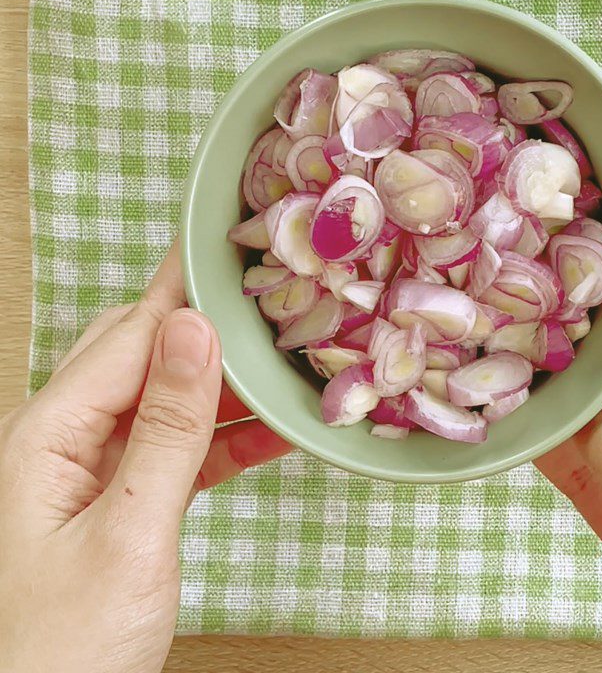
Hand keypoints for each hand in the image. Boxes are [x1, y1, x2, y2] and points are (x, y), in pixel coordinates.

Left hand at [0, 244, 290, 672]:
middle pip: (144, 353)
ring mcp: (92, 468)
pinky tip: (271, 430)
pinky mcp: (119, 499)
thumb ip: (164, 428)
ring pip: (166, 398)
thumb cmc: (59, 651)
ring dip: (224, 383)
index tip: (226, 241)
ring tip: (283, 359)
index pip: (130, 333)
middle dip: (205, 323)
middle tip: (266, 296)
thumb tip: (193, 332)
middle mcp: (65, 436)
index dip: (182, 286)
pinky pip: (176, 449)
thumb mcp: (126, 534)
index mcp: (48, 431)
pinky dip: (223, 436)